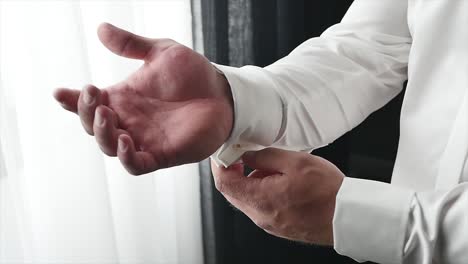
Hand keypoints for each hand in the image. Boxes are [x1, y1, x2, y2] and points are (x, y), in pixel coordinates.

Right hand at [54, 23, 233, 174]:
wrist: (224, 92)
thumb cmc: (193, 74)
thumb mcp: (160, 52)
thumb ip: (131, 45)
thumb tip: (101, 28)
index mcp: (124, 99)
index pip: (90, 103)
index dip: (72, 101)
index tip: (60, 92)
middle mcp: (129, 121)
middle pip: (94, 126)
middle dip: (87, 113)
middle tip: (94, 95)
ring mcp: (144, 139)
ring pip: (110, 147)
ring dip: (102, 133)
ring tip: (107, 113)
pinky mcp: (163, 154)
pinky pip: (137, 165)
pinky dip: (126, 157)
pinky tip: (125, 140)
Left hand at [211, 148, 344, 244]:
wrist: (349, 217)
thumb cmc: (328, 192)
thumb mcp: (296, 161)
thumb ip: (265, 156)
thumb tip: (247, 154)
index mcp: (261, 199)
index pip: (224, 182)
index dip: (220, 164)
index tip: (224, 152)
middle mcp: (261, 216)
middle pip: (232, 192)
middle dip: (234, 171)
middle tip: (244, 154)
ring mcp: (269, 224)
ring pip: (246, 199)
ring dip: (249, 180)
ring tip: (269, 166)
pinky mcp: (279, 226)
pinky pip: (260, 206)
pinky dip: (260, 191)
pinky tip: (278, 180)